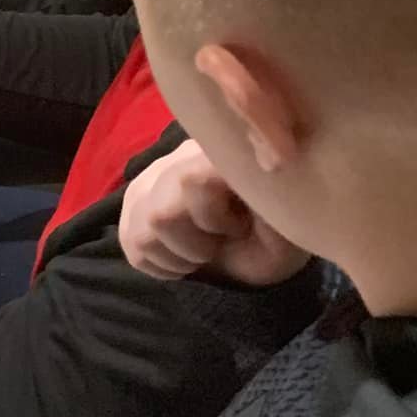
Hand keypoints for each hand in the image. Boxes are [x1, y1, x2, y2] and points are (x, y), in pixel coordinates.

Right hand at [118, 139, 311, 285]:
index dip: (213, 218)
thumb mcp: (287, 225)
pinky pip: (128, 241)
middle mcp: (176, 159)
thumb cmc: (276, 238)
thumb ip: (269, 201)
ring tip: (200, 251)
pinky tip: (181, 255)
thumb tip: (257, 179)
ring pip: (141, 231)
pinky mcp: (132, 204)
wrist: (257, 248)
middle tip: (218, 244)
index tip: (238, 228)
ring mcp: (148, 181)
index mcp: (219, 155)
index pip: (192, 180)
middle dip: (194, 244)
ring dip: (176, 256)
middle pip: (161, 214)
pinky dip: (158, 261)